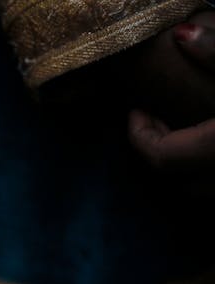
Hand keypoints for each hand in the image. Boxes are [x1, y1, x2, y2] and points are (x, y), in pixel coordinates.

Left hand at [125, 14, 214, 197]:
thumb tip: (180, 34)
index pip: (160, 156)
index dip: (140, 135)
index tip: (136, 110)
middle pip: (176, 179)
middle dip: (160, 149)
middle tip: (155, 118)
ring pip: (199, 189)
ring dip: (185, 163)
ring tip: (183, 129)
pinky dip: (209, 171)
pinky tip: (211, 143)